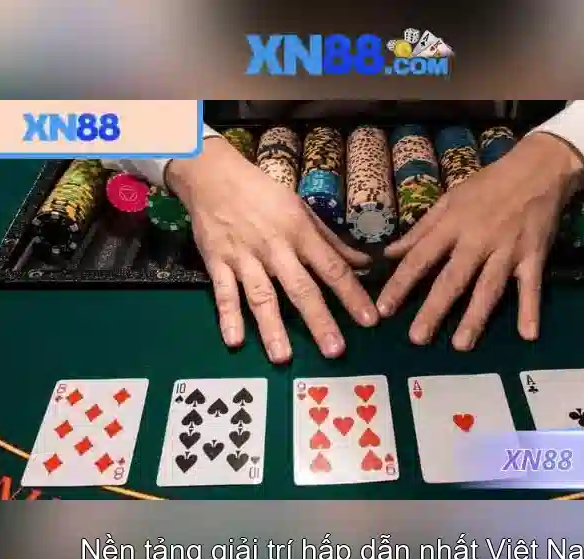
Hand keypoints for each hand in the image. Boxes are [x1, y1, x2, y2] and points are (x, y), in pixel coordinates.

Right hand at [168, 137, 378, 363]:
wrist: (213, 176)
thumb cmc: (264, 194)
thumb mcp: (302, 210)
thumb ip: (332, 241)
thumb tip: (365, 263)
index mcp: (300, 232)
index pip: (332, 268)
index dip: (352, 295)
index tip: (369, 320)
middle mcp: (275, 248)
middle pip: (300, 288)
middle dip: (319, 321)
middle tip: (334, 351)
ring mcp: (244, 257)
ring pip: (261, 296)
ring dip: (272, 328)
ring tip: (283, 357)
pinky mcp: (217, 262)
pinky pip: (223, 293)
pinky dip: (227, 316)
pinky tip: (234, 341)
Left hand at [378, 133, 583, 348]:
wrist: (538, 169)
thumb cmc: (488, 185)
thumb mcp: (449, 200)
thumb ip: (420, 230)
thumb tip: (388, 254)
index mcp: (452, 225)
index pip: (420, 257)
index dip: (401, 283)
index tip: (384, 308)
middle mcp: (477, 240)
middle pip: (453, 279)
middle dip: (434, 309)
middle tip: (417, 338)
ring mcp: (507, 250)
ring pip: (488, 288)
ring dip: (475, 318)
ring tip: (461, 346)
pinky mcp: (534, 256)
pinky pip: (531, 286)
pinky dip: (531, 309)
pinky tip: (528, 335)